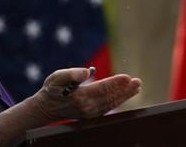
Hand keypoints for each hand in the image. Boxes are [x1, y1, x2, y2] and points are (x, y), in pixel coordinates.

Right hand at [0, 68, 140, 146]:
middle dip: (126, 89)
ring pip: (112, 103)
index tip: (127, 77)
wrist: (46, 108)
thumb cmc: (52, 89)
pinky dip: (118, 101)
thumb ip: (72, 73)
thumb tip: (88, 71)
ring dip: (125, 95)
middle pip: (111, 97)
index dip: (116, 82)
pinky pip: (108, 107)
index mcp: (80, 96)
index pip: (102, 88)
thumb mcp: (57, 77)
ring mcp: (90, 113)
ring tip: (137, 87)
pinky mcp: (92, 115)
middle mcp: (87, 107)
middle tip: (138, 82)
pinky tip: (126, 94)